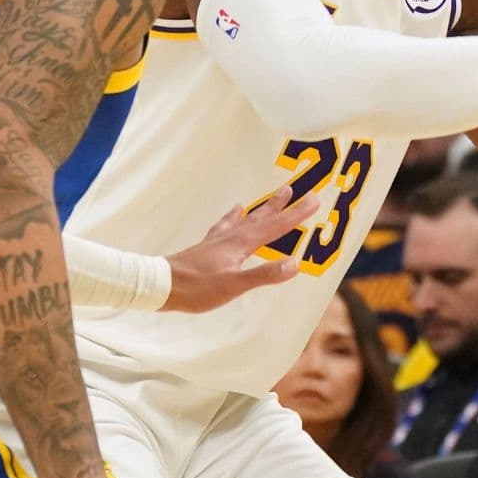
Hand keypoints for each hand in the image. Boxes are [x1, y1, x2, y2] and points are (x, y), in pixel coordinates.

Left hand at [162, 188, 320, 312]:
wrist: (162, 284)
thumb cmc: (197, 287)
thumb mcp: (234, 285)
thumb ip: (264, 275)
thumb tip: (295, 264)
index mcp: (241, 244)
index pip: (276, 227)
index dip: (297, 214)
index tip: (315, 199)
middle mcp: (232, 237)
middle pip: (262, 217)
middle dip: (282, 205)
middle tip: (297, 189)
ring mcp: (219, 240)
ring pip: (247, 219)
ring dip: (263, 209)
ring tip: (274, 197)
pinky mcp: (209, 247)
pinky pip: (227, 225)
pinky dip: (234, 216)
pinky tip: (235, 211)